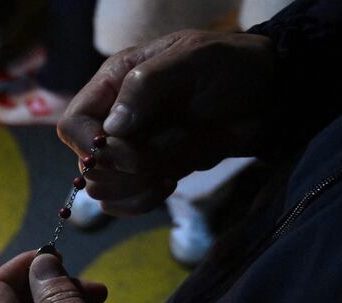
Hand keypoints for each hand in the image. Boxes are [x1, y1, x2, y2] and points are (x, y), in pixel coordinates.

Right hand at [58, 30, 275, 215]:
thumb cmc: (232, 66)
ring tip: (168, 173)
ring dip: (134, 188)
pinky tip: (168, 185)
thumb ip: (148, 84)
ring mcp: (129, 149)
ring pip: (102, 188)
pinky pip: (122, 202)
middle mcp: (113, 118)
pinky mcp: (148, 172)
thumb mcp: (193, 59)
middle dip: (122, 170)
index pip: (73, 125)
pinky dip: (139, 203)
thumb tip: (114, 128)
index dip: (91, 147)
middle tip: (158, 162)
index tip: (127, 151)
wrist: (268, 95)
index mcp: (113, 84)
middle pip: (87, 164)